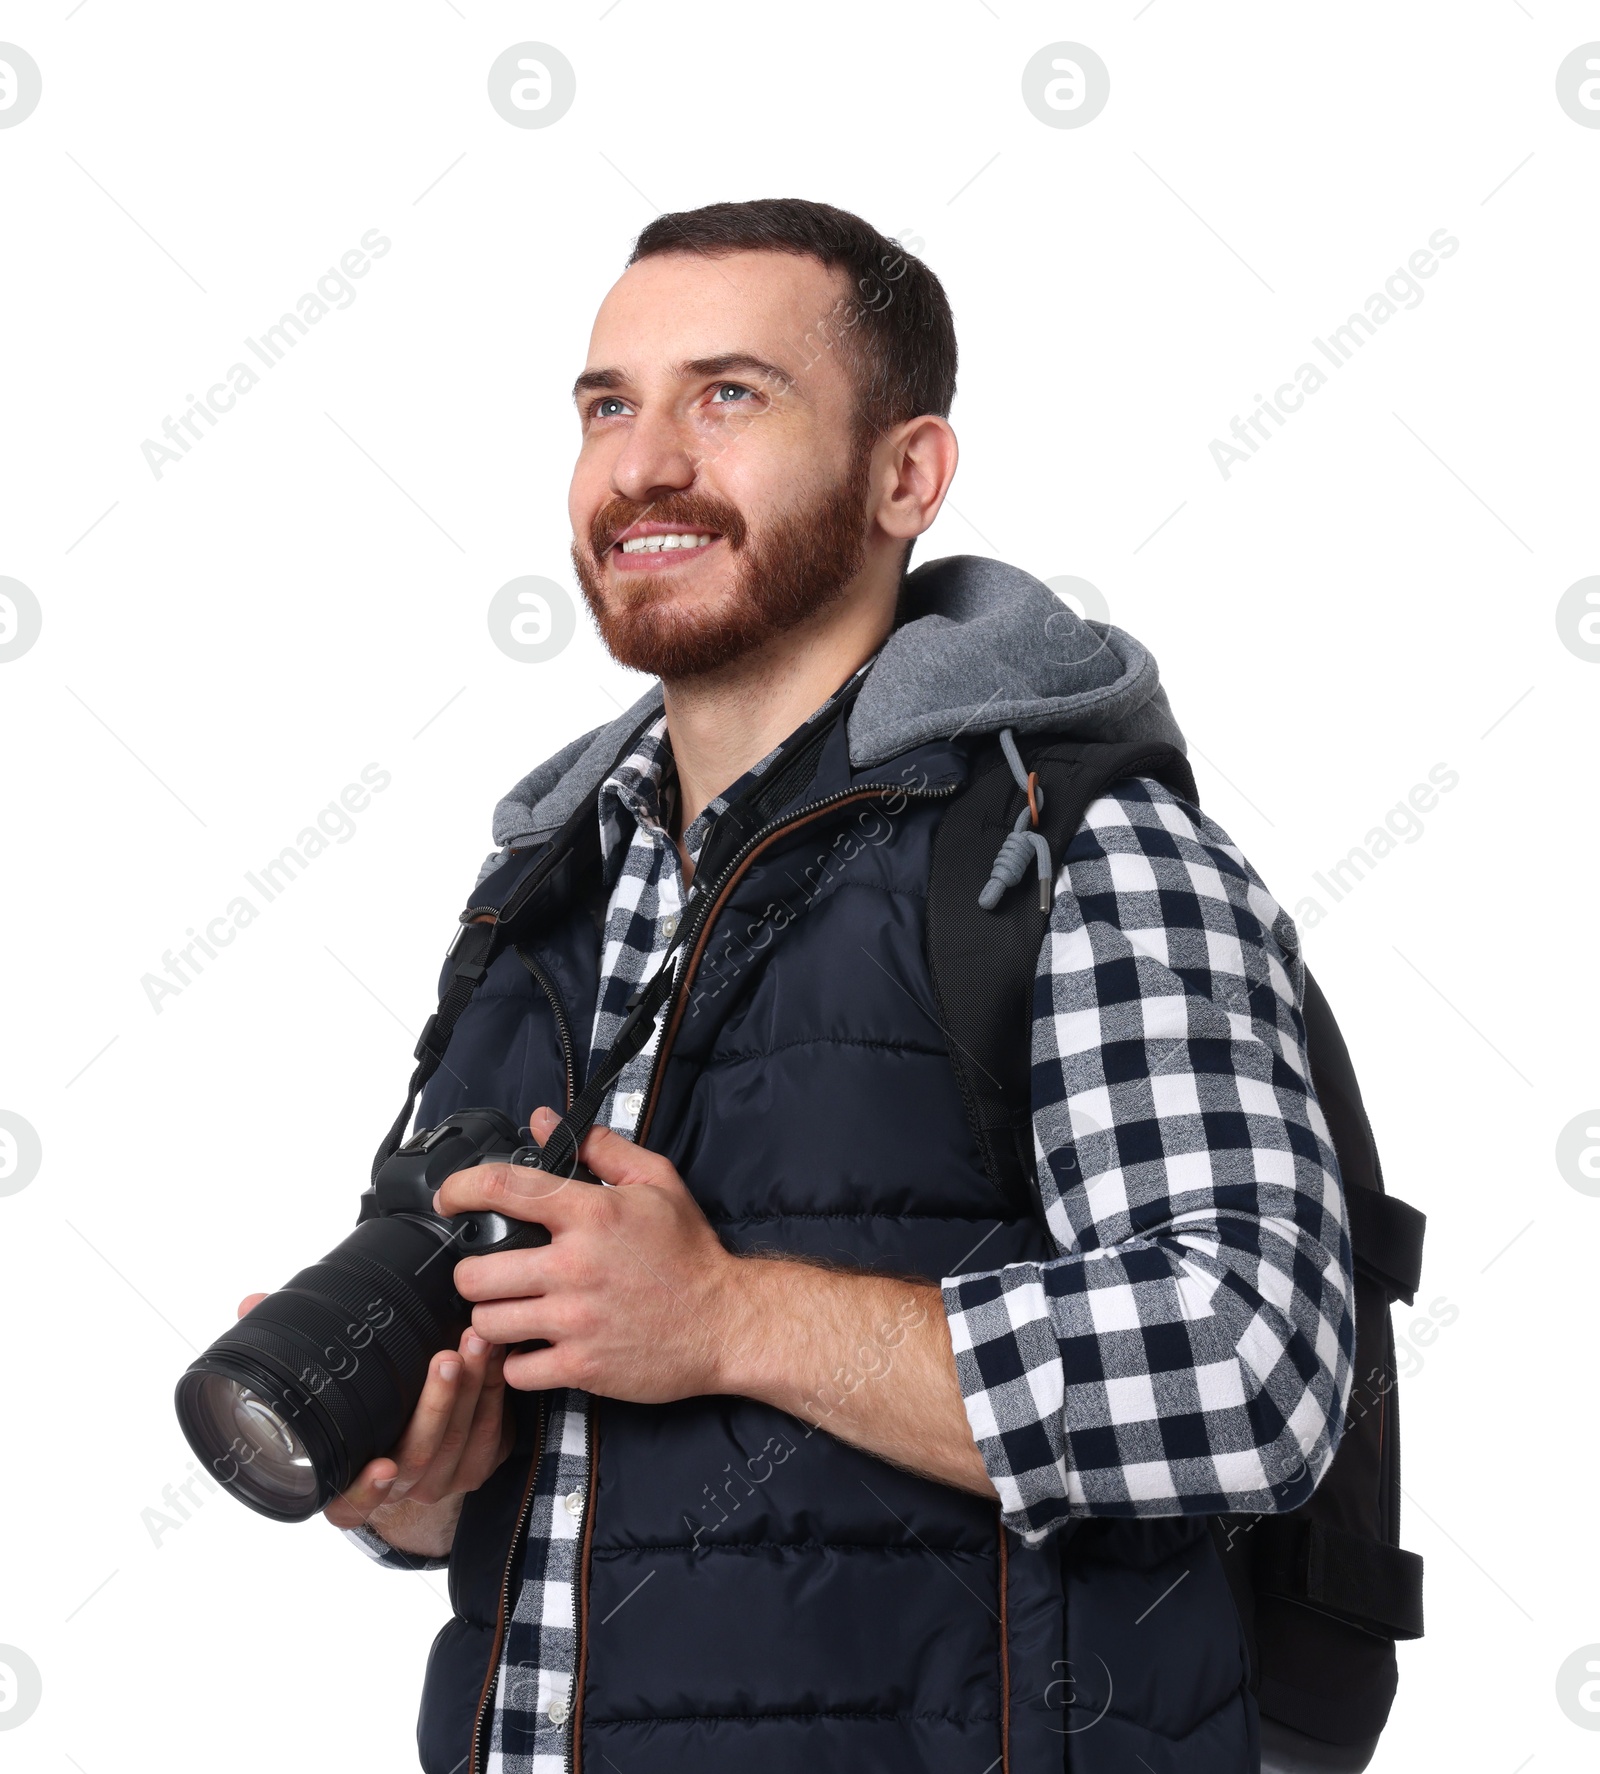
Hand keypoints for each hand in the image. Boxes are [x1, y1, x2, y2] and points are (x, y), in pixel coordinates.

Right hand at [232, 1295, 513, 1556]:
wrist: (419, 1439)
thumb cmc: (363, 1406)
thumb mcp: (326, 1383)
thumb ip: (291, 1345)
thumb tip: (250, 1303)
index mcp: (348, 1484)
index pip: (349, 1507)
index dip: (366, 1491)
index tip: (382, 1466)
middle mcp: (398, 1489)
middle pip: (421, 1457)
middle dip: (436, 1406)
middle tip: (446, 1359)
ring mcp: (442, 1479)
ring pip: (460, 1439)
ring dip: (473, 1387)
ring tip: (474, 1340)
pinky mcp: (480, 1460)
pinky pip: (491, 1428)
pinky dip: (495, 1386)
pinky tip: (494, 1350)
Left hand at [435, 1106, 743, 1398]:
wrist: (726, 1322)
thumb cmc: (689, 1253)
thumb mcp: (656, 1183)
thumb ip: (599, 1148)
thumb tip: (548, 1120)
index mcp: (592, 1213)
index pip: (504, 1188)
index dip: (460, 1189)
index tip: (449, 1198)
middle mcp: (576, 1266)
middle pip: (475, 1273)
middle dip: (473, 1273)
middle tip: (489, 1274)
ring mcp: (576, 1321)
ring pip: (487, 1323)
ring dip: (493, 1318)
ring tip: (511, 1311)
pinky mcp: (582, 1367)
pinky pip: (516, 1370)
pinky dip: (519, 1362)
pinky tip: (536, 1348)